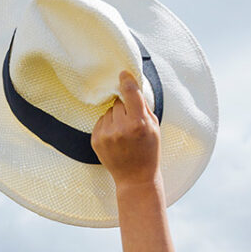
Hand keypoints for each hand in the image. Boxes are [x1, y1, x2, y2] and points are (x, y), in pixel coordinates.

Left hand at [92, 70, 160, 188]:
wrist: (135, 177)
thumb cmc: (148, 151)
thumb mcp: (154, 127)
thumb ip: (144, 107)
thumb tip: (133, 87)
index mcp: (138, 123)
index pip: (130, 93)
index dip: (126, 81)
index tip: (123, 74)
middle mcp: (120, 128)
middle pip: (118, 102)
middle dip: (125, 107)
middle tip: (131, 121)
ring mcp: (106, 135)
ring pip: (108, 112)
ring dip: (115, 117)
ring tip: (123, 132)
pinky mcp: (96, 140)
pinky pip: (100, 121)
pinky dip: (107, 125)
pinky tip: (116, 137)